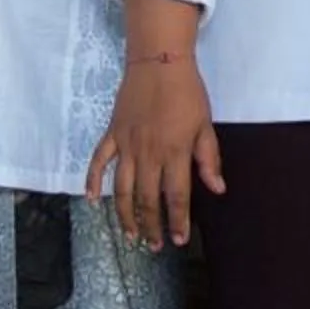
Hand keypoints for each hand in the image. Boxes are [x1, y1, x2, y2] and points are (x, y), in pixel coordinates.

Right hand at [86, 57, 222, 250]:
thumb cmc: (188, 93)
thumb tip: (217, 189)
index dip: (177, 221)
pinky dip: (92, 181)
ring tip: (130, 235)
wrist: (159, 62)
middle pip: (147, 199)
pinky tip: (91, 200)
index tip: (178, 240)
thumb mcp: (205, 125)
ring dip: (125, 215)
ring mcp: (127, 146)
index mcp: (175, 152)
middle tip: (154, 246)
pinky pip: (98, 162)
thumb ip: (209, 159)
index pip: (176, 196)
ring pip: (122, 189)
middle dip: (151, 226)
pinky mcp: (112, 135)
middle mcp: (149, 154)